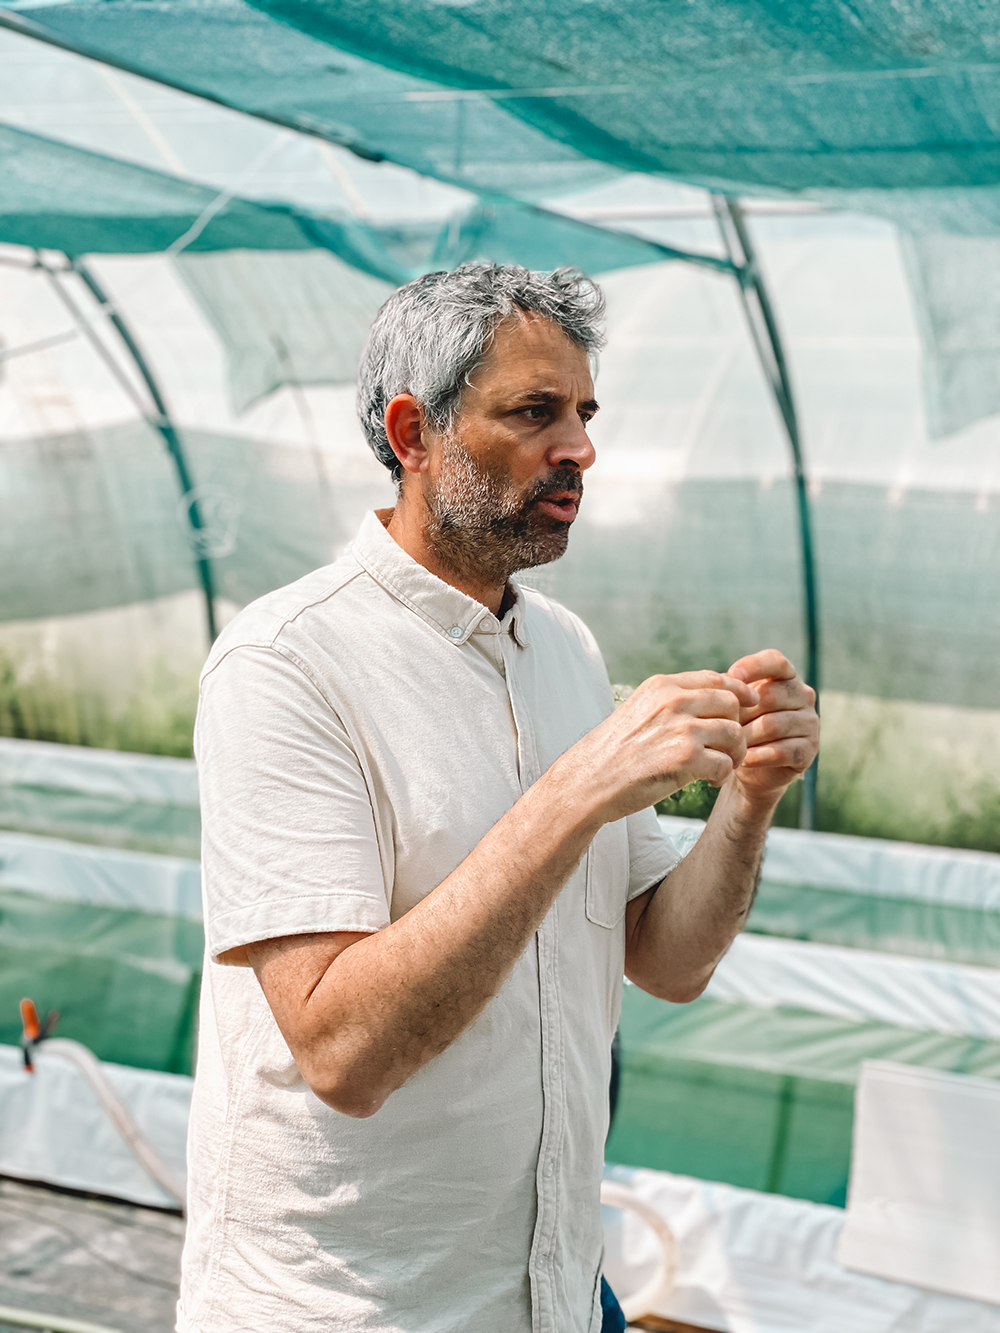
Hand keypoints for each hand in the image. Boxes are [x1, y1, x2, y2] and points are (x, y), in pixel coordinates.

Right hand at [564, 670, 759, 823]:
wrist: (589, 781)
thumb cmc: (614, 752)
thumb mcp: (640, 710)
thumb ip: (672, 701)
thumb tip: (712, 699)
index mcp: (662, 686)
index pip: (716, 679)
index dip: (739, 690)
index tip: (750, 703)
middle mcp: (674, 701)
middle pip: (732, 705)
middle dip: (736, 727)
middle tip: (727, 749)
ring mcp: (682, 729)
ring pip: (735, 735)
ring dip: (734, 754)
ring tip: (719, 768)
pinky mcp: (687, 758)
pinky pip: (726, 764)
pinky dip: (722, 776)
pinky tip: (708, 781)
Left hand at [727, 650, 818, 804]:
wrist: (749, 767)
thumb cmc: (739, 725)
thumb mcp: (732, 703)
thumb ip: (728, 689)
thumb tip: (719, 681)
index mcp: (786, 676)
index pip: (776, 661)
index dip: (753, 666)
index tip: (731, 676)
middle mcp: (803, 695)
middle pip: (771, 696)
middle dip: (742, 713)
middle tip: (722, 726)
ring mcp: (810, 722)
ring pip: (774, 725)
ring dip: (747, 737)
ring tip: (729, 745)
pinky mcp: (809, 750)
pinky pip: (782, 751)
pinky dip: (758, 756)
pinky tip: (743, 760)